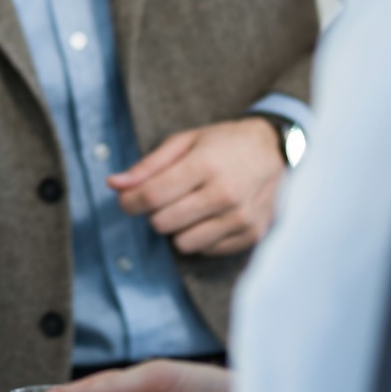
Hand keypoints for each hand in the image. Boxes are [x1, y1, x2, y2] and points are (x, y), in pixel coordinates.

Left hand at [109, 118, 283, 255]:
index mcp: (205, 165)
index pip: (152, 196)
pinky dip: (200, 236)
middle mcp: (225, 194)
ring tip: (189, 207)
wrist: (276, 151)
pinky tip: (210, 216)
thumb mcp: (185, 141)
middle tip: (165, 199)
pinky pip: (206, 250)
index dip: (130, 202)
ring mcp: (241, 217)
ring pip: (183, 243)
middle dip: (155, 213)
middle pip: (163, 223)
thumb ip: (148, 165)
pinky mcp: (251, 234)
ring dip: (177, 228)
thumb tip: (114, 184)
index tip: (126, 200)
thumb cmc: (224, 143)